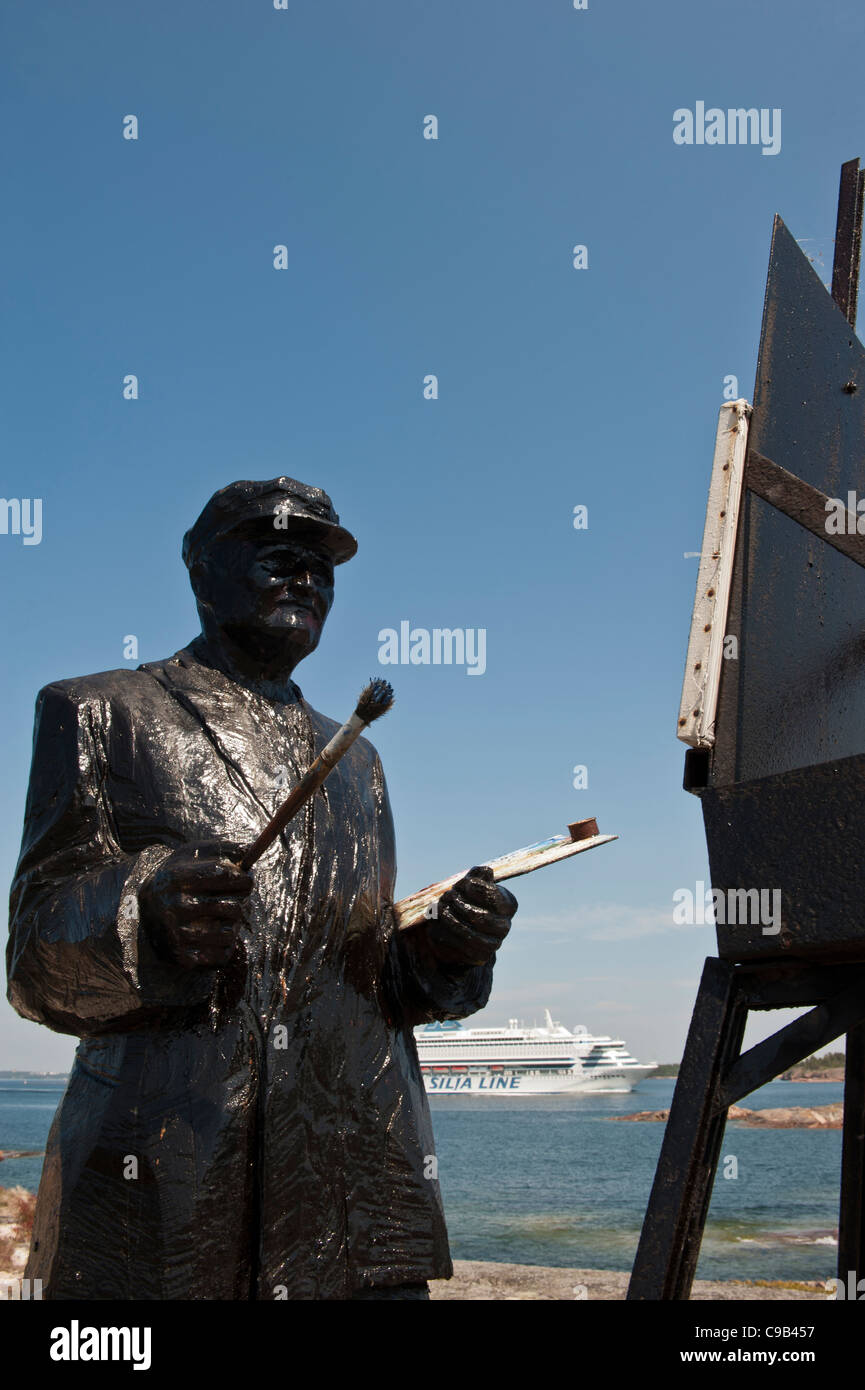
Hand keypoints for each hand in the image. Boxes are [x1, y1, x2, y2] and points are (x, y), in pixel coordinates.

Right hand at [139, 841, 252, 969]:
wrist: (144, 911)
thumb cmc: (178, 877)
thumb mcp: (192, 855)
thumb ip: (222, 849)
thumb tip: (250, 850)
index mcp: (177, 877)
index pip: (225, 875)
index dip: (242, 878)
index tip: (244, 880)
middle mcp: (174, 906)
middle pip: (234, 907)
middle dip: (240, 902)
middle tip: (235, 899)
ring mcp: (177, 934)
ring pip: (231, 932)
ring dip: (232, 925)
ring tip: (222, 917)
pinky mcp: (182, 956)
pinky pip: (223, 954)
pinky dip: (224, 945)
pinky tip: (213, 936)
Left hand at [426, 865, 516, 967]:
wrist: (460, 930)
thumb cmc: (468, 899)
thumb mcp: (472, 884)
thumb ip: (478, 876)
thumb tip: (485, 871)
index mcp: (508, 905)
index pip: (496, 897)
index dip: (478, 889)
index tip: (465, 882)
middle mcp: (504, 926)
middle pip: (480, 916)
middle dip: (460, 904)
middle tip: (448, 895)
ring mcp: (491, 944)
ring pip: (467, 933)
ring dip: (449, 917)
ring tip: (440, 906)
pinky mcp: (476, 956)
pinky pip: (457, 944)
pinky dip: (443, 931)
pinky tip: (437, 921)